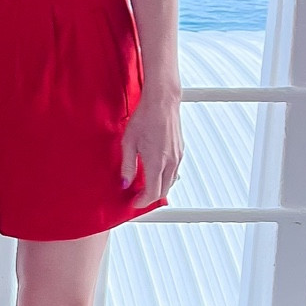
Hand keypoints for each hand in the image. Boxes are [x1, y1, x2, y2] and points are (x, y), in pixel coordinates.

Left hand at [120, 86, 182, 206]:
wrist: (162, 102)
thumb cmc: (145, 117)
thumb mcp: (128, 142)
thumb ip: (127, 166)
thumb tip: (125, 183)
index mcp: (157, 162)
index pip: (152, 193)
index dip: (142, 201)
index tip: (134, 203)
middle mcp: (171, 162)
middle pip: (163, 191)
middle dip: (150, 197)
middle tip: (137, 196)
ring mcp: (178, 157)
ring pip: (171, 182)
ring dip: (159, 188)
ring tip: (144, 186)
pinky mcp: (180, 152)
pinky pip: (174, 172)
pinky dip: (165, 178)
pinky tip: (155, 172)